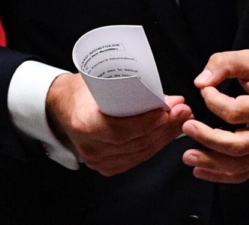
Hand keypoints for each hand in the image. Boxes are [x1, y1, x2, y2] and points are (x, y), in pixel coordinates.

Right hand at [45, 73, 192, 176]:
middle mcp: (90, 148)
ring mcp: (97, 161)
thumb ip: (131, 90)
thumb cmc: (84, 90)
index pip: (120, 130)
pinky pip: (137, 158)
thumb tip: (167, 99)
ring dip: (165, 136)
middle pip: (135, 143)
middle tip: (184, 111)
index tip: (167, 110)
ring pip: (140, 152)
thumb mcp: (101, 81)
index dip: (146, 123)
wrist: (64, 106)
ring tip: (182, 119)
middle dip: (164, 127)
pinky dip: (156, 145)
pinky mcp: (106, 167)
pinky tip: (169, 133)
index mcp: (84, 124)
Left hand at [181, 50, 248, 183]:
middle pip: (237, 145)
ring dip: (210, 164)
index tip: (205, 89)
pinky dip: (222, 176)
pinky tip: (202, 171)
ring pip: (239, 165)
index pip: (236, 111)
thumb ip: (226, 63)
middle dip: (207, 139)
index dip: (213, 101)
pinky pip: (245, 172)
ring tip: (188, 156)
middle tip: (187, 127)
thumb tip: (202, 80)